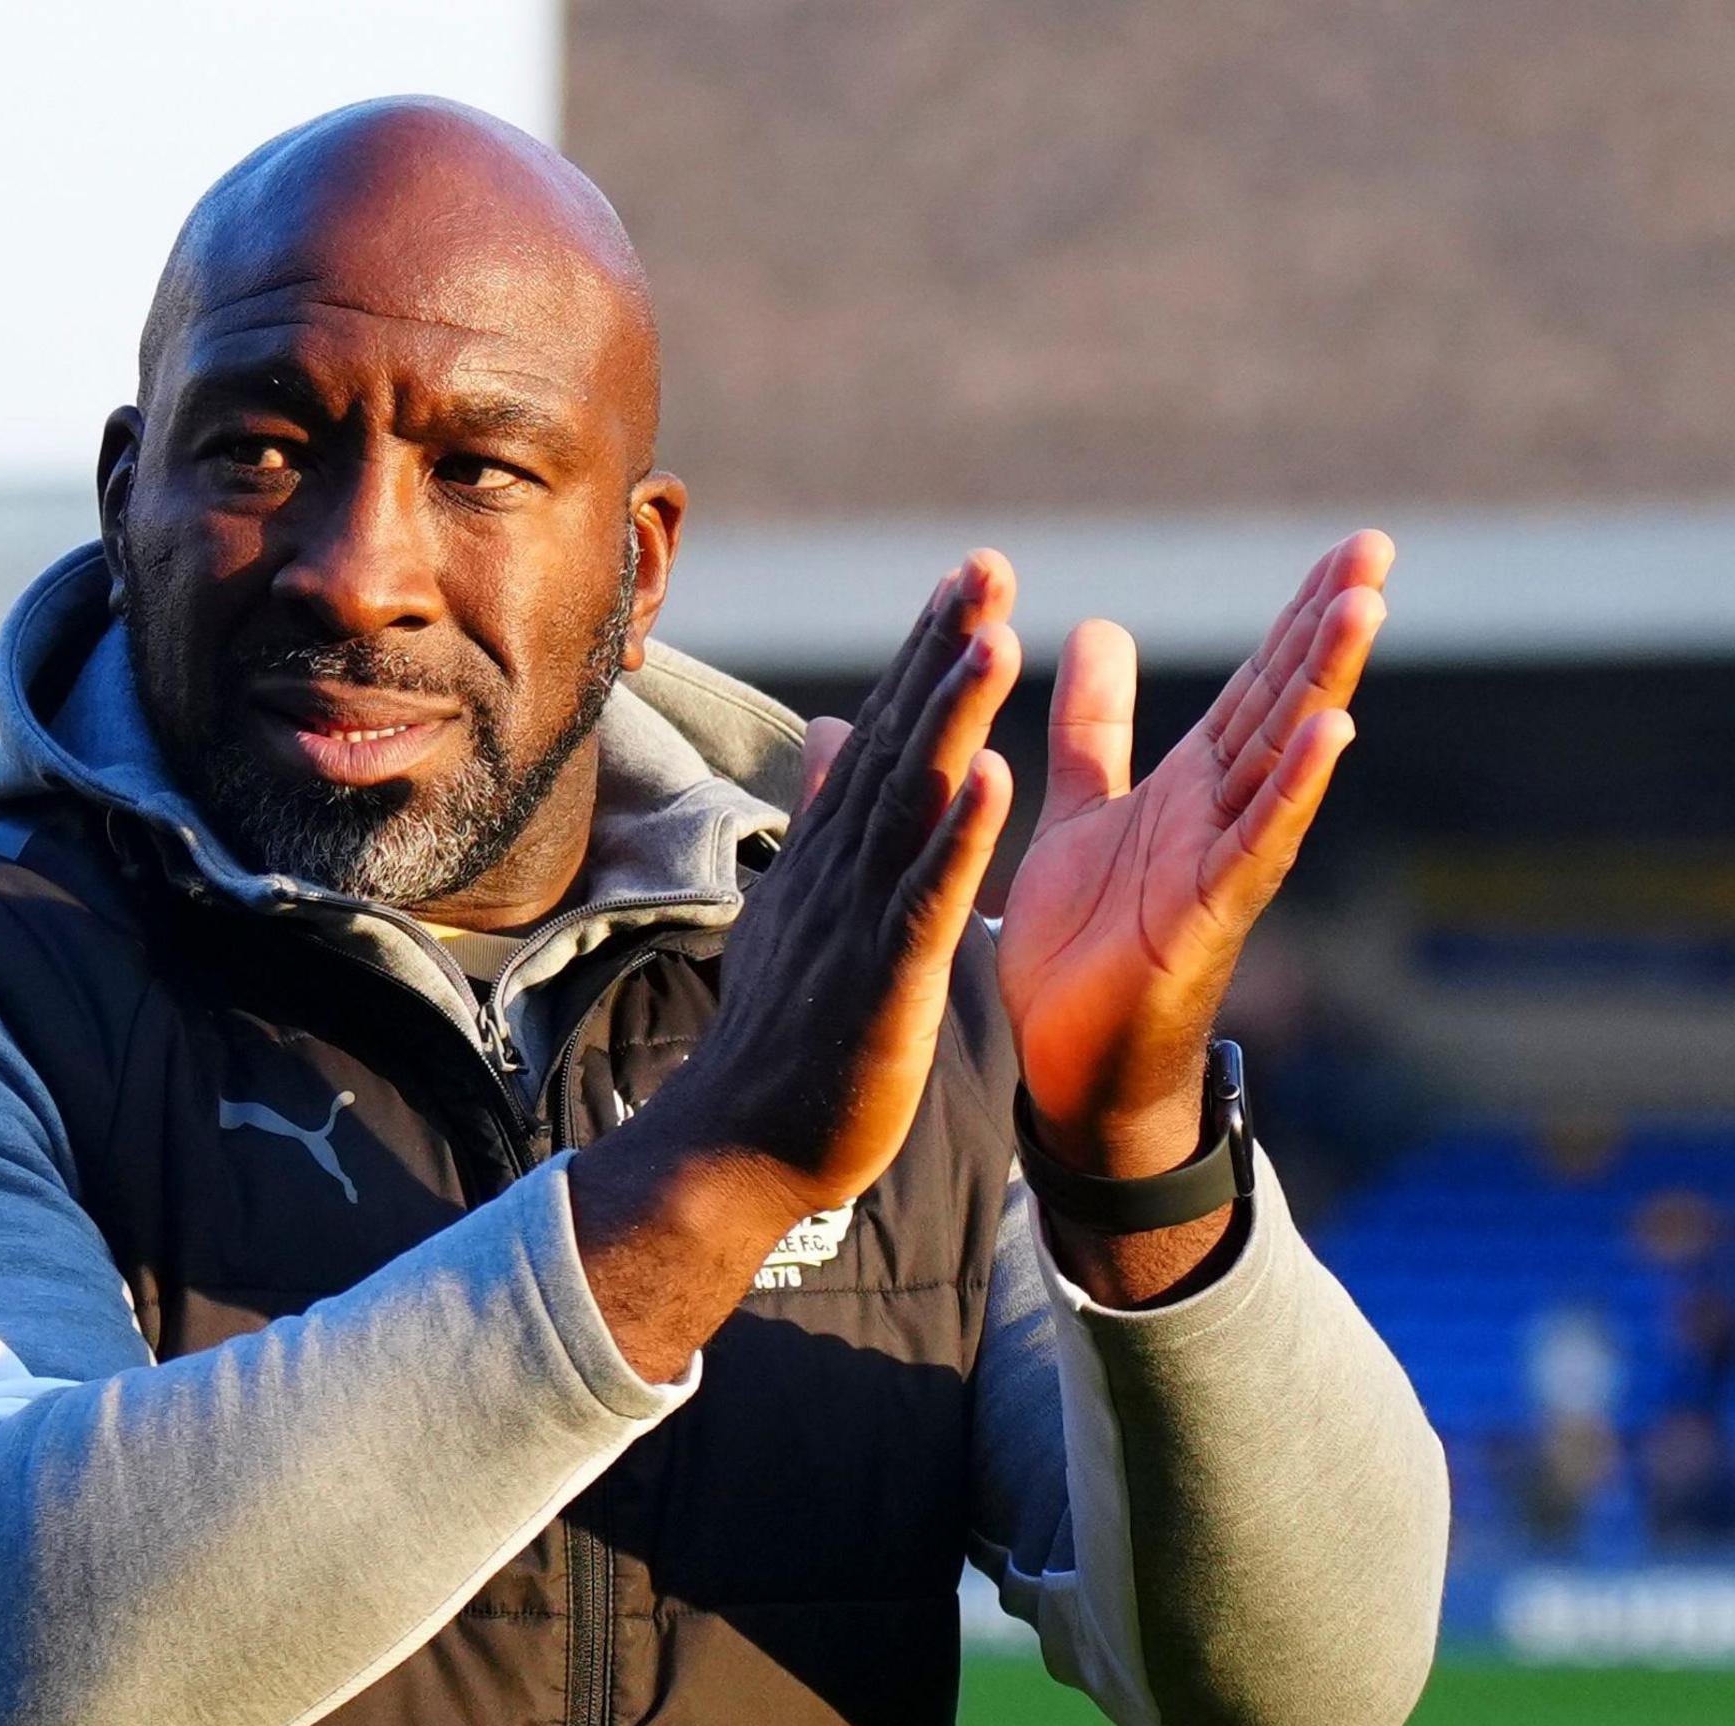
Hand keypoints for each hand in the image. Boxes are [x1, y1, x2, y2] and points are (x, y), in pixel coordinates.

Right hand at [569, 553, 1019, 1376]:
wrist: (737, 1151)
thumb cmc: (782, 1039)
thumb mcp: (800, 906)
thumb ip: (822, 815)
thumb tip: (833, 727)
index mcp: (833, 857)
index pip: (885, 737)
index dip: (927, 655)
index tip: (968, 579)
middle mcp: (841, 873)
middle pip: (900, 744)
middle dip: (942, 652)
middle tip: (986, 565)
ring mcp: (860, 924)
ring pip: (914, 805)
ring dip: (952, 718)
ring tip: (994, 637)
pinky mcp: (886, 985)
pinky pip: (928, 901)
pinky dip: (960, 840)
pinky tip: (997, 780)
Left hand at [999, 531, 1387, 1178]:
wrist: (1069, 1064)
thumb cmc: (1087, 947)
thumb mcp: (1083, 812)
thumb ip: (1097, 729)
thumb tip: (1105, 628)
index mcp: (1194, 786)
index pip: (1259, 683)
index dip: (1299, 616)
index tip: (1347, 548)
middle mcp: (1221, 814)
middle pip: (1286, 704)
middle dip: (1328, 627)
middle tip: (1376, 547)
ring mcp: (1224, 862)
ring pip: (1283, 759)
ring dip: (1324, 683)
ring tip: (1363, 608)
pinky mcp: (1210, 915)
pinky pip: (1259, 843)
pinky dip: (1295, 787)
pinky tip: (1330, 731)